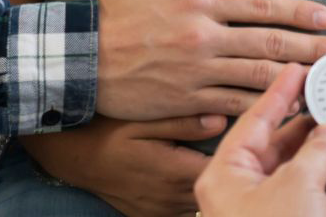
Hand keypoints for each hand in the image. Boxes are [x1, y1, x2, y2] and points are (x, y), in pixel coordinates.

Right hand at [20, 113, 225, 216]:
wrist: (75, 160)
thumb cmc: (107, 134)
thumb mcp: (142, 121)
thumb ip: (182, 122)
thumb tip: (220, 119)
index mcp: (175, 172)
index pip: (223, 170)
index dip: (241, 156)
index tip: (251, 140)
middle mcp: (172, 198)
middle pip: (216, 187)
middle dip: (228, 170)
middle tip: (240, 147)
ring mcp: (162, 211)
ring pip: (202, 201)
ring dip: (211, 183)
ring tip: (218, 161)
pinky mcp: (154, 216)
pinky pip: (184, 209)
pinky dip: (190, 193)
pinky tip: (188, 173)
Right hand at [97, 0, 325, 119]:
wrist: (74, 59)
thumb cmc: (106, 13)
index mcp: (197, 1)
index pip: (259, 4)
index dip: (297, 10)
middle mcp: (203, 37)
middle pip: (270, 44)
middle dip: (313, 48)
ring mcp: (197, 72)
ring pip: (259, 79)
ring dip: (299, 82)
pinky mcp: (187, 102)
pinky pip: (234, 108)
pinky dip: (263, 111)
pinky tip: (288, 113)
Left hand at [195, 63, 325, 216]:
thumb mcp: (295, 186)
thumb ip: (316, 152)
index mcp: (224, 177)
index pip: (253, 120)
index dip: (278, 92)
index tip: (296, 70)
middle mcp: (241, 192)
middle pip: (279, 144)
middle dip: (311, 125)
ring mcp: (265, 210)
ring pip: (299, 171)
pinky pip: (312, 194)